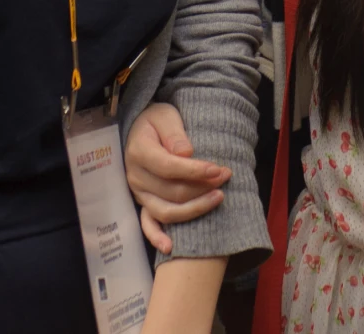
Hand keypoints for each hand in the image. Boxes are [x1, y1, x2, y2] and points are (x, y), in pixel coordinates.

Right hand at [125, 103, 228, 253]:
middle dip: (203, 187)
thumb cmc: (156, 121)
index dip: (195, 171)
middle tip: (226, 176)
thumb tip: (185, 153)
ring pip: (166, 211)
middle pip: (172, 191)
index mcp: (140, 152)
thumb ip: (175, 134)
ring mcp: (139, 193)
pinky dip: (157, 236)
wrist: (140, 129)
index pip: (169, 167)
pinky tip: (171, 247)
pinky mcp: (142, 203)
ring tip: (219, 198)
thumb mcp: (165, 117)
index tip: (218, 169)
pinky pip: (147, 224)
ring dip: (194, 208)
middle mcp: (136, 177)